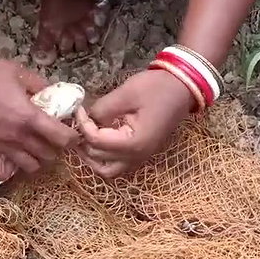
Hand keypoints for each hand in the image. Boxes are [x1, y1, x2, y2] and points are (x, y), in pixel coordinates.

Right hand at [0, 55, 80, 180]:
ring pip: (29, 166)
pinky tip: (13, 159)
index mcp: (29, 117)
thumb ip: (41, 85)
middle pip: (48, 155)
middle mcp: (17, 136)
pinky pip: (0, 170)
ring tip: (35, 148)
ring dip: (37, 159)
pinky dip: (10, 169)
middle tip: (53, 138)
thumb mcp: (21, 73)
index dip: (72, 138)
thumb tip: (54, 93)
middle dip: (56, 148)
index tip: (72, 134)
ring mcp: (1, 145)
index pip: (61, 138)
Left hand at [75, 69, 195, 178]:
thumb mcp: (126, 93)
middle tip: (77, 123)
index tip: (78, 109)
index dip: (82, 126)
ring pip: (108, 171)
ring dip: (92, 158)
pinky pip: (118, 165)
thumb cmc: (156, 88)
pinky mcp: (142, 152)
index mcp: (135, 143)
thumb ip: (103, 108)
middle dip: (84, 142)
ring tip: (83, 137)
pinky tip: (98, 140)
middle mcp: (138, 156)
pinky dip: (104, 158)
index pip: (96, 142)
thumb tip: (87, 117)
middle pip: (99, 160)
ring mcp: (142, 157)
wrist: (183, 87)